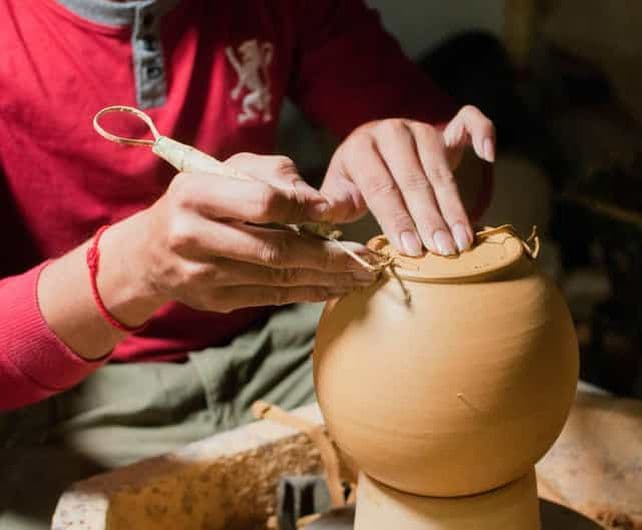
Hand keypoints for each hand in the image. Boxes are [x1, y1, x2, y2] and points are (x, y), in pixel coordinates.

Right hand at [120, 154, 375, 313]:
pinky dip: (308, 293)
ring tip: (361, 275)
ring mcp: (202, 274)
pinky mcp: (214, 300)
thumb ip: (277, 176)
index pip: (262, 202)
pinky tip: (335, 288)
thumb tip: (324, 205)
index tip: (334, 214)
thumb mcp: (228, 171)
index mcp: (195, 193)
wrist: (149, 252)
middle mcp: (193, 235)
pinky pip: (271, 297)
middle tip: (366, 256)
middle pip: (275, 248)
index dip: (303, 208)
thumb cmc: (200, 200)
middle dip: (328, 254)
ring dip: (326, 278)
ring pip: (278, 277)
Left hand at [320, 105, 494, 255]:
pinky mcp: (446, 126)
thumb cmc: (357, 180)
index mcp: (361, 147)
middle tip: (444, 250)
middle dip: (430, 219)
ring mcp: (422, 127)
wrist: (374, 150)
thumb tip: (321, 214)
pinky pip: (470, 121)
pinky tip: (488, 156)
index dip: (398, 219)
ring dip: (454, 206)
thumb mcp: (340, 192)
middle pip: (414, 181)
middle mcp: (392, 132)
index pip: (381, 188)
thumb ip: (332, 204)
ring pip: (441, 168)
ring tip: (463, 239)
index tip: (413, 249)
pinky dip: (483, 133)